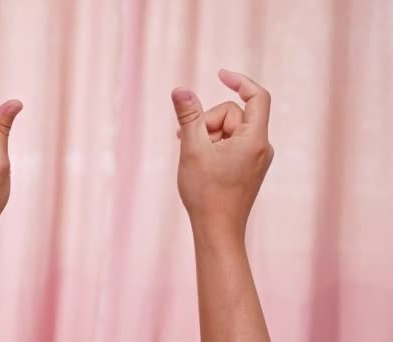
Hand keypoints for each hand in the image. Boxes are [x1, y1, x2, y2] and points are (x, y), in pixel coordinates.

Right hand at [171, 69, 273, 241]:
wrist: (217, 231)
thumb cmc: (206, 193)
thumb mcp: (192, 149)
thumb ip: (189, 116)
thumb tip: (180, 90)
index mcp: (254, 140)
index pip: (257, 97)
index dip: (239, 81)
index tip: (220, 74)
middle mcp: (261, 147)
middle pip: (233, 115)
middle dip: (208, 122)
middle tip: (187, 140)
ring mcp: (256, 159)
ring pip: (229, 130)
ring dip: (208, 135)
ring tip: (191, 154)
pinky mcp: (248, 168)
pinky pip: (231, 144)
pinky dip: (214, 146)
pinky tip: (199, 161)